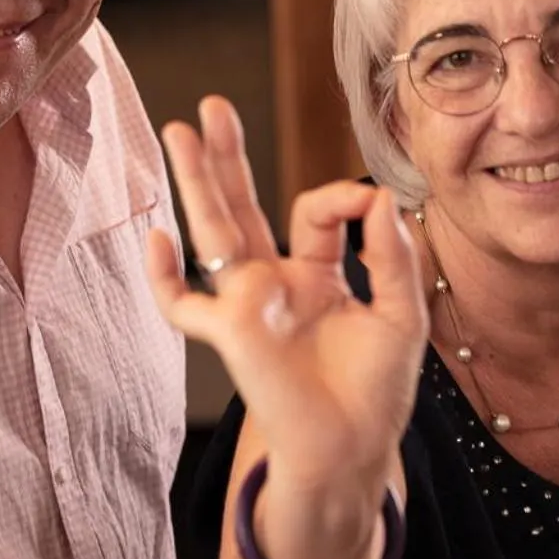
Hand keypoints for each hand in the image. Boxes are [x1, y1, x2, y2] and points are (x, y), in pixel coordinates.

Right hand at [147, 96, 427, 496]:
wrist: (352, 451)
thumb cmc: (376, 392)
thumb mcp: (402, 313)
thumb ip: (395, 254)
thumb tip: (382, 196)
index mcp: (317, 275)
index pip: (317, 213)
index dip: (346, 199)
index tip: (373, 206)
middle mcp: (275, 284)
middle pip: (244, 206)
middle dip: (228, 158)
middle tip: (212, 107)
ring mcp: (247, 305)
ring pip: (213, 232)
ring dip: (197, 183)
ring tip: (179, 131)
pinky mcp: (230, 333)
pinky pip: (183, 305)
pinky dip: (165, 277)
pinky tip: (156, 239)